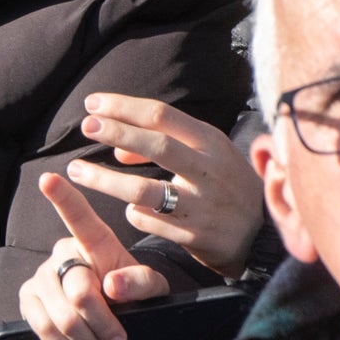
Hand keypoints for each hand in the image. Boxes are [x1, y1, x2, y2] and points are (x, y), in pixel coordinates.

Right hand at [20, 174, 171, 339]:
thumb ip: (141, 282)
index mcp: (94, 241)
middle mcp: (62, 252)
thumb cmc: (132, 293)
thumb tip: (112, 285)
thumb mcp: (152, 287)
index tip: (47, 179)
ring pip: (59, 314)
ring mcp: (42, 275)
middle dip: (101, 322)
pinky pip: (39, 324)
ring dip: (83, 339)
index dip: (62, 198)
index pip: (78, 216)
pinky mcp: (29, 297)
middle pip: (79, 291)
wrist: (114, 318)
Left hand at [66, 94, 265, 278]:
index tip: (92, 103)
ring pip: (143, 190)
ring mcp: (201, 204)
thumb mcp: (207, 154)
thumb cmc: (225, 184)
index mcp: (210, 141)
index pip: (162, 115)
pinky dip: (134, 213)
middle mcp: (207, 170)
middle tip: (86, 126)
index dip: (123, 107)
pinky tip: (128, 210)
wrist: (263, 232)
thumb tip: (117, 150)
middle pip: (155, 145)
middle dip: (116, 132)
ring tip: (76, 170)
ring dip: (104, 179)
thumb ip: (167, 144)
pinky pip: (149, 221)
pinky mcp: (194, 235)